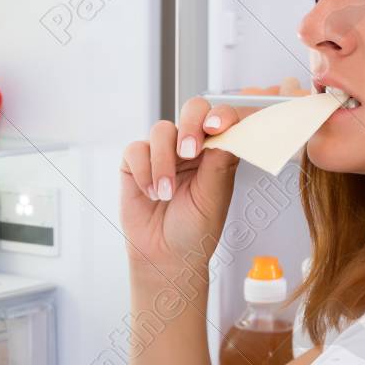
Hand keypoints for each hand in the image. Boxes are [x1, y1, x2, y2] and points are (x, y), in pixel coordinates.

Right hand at [119, 97, 248, 273]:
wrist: (166, 255)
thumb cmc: (195, 229)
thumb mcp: (213, 198)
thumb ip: (219, 163)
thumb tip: (228, 131)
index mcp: (217, 152)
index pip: (222, 120)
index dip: (221, 116)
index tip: (217, 128)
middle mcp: (191, 146)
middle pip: (192, 110)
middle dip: (190, 125)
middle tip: (188, 152)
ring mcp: (163, 152)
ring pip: (161, 130)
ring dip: (163, 162)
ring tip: (166, 193)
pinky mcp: (136, 162)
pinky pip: (136, 150)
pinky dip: (143, 171)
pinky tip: (151, 193)